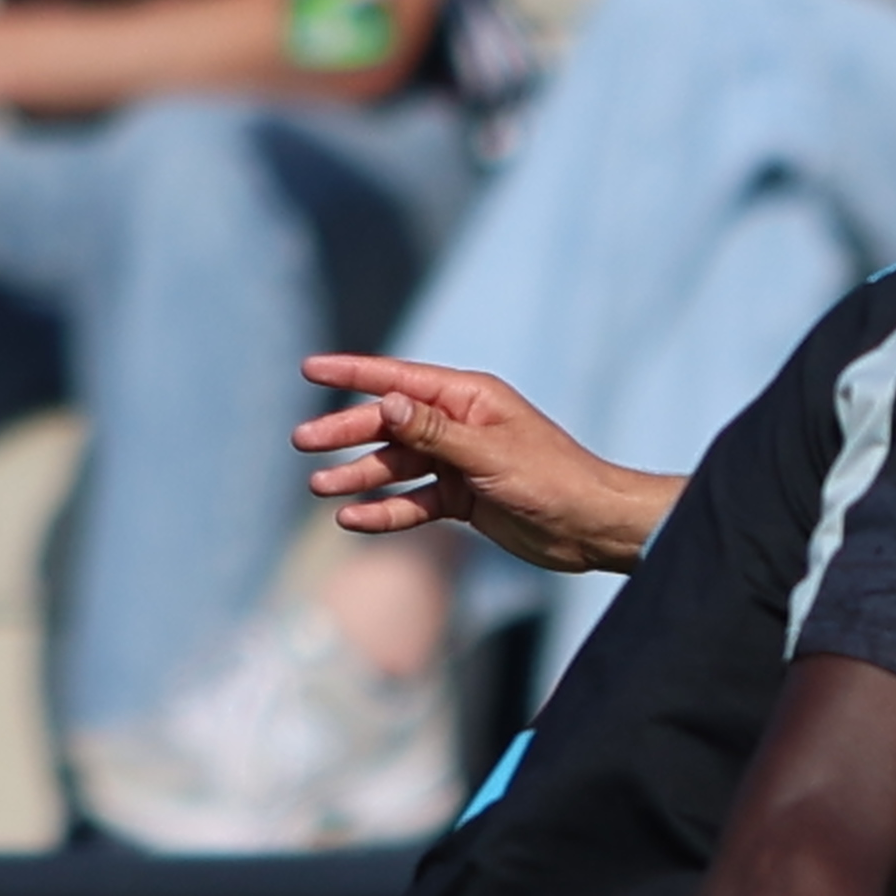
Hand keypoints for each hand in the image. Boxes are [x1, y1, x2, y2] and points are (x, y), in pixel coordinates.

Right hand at [296, 352, 680, 575]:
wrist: (593, 526)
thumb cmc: (552, 480)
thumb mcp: (488, 454)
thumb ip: (434, 431)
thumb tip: (386, 401)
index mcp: (469, 398)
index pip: (399, 380)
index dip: (353, 373)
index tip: (309, 369)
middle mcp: (460, 425)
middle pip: (390, 424)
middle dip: (346, 432)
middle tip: (302, 443)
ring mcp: (460, 463)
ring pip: (398, 465)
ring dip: (360, 475)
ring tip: (320, 487)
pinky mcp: (464, 500)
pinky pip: (414, 501)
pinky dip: (386, 509)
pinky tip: (353, 519)